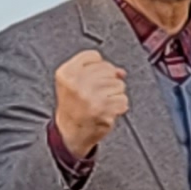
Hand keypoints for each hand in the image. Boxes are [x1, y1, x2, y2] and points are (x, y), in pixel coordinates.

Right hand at [51, 46, 131, 162]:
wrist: (69, 133)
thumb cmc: (73, 106)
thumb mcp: (74, 82)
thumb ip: (95, 70)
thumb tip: (121, 72)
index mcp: (67, 73)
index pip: (94, 56)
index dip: (98, 66)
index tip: (93, 76)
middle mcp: (77, 83)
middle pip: (109, 69)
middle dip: (108, 81)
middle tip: (97, 93)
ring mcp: (90, 96)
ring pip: (119, 84)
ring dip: (114, 94)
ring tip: (101, 102)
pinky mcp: (103, 109)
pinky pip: (123, 100)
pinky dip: (118, 106)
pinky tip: (106, 110)